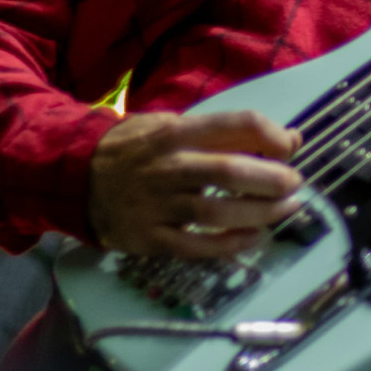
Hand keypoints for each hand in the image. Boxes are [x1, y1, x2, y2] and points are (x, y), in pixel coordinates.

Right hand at [88, 109, 303, 257]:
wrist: (74, 176)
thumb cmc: (137, 149)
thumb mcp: (173, 125)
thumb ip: (227, 133)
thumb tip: (290, 140)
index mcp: (176, 131)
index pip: (236, 124)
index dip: (273, 135)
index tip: (290, 148)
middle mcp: (168, 166)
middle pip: (230, 172)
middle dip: (273, 180)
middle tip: (295, 184)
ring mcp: (157, 205)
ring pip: (217, 214)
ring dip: (260, 213)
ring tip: (285, 210)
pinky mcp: (149, 238)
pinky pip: (197, 247)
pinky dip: (231, 245)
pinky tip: (254, 238)